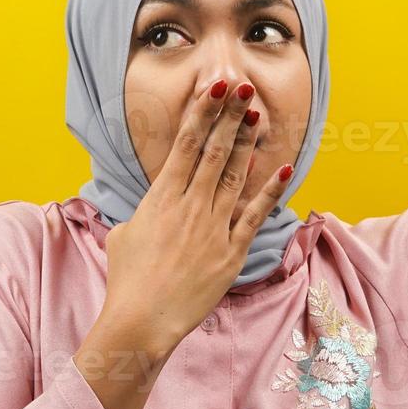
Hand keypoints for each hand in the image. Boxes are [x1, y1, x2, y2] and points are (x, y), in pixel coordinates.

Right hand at [101, 78, 292, 351]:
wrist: (141, 322)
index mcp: (161, 198)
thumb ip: (144, 212)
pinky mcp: (231, 252)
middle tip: (241, 86)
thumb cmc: (127, 280)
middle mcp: (189, 206)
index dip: (203, 113)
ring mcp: (213, 227)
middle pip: (214, 151)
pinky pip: (255, 215)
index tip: (214, 87)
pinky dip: (270, 190)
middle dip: (229, 116)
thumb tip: (149, 207)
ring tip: (257, 114)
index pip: (186, 144)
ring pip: (235, 175)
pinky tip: (282, 167)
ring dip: (247, 142)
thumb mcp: (125, 234)